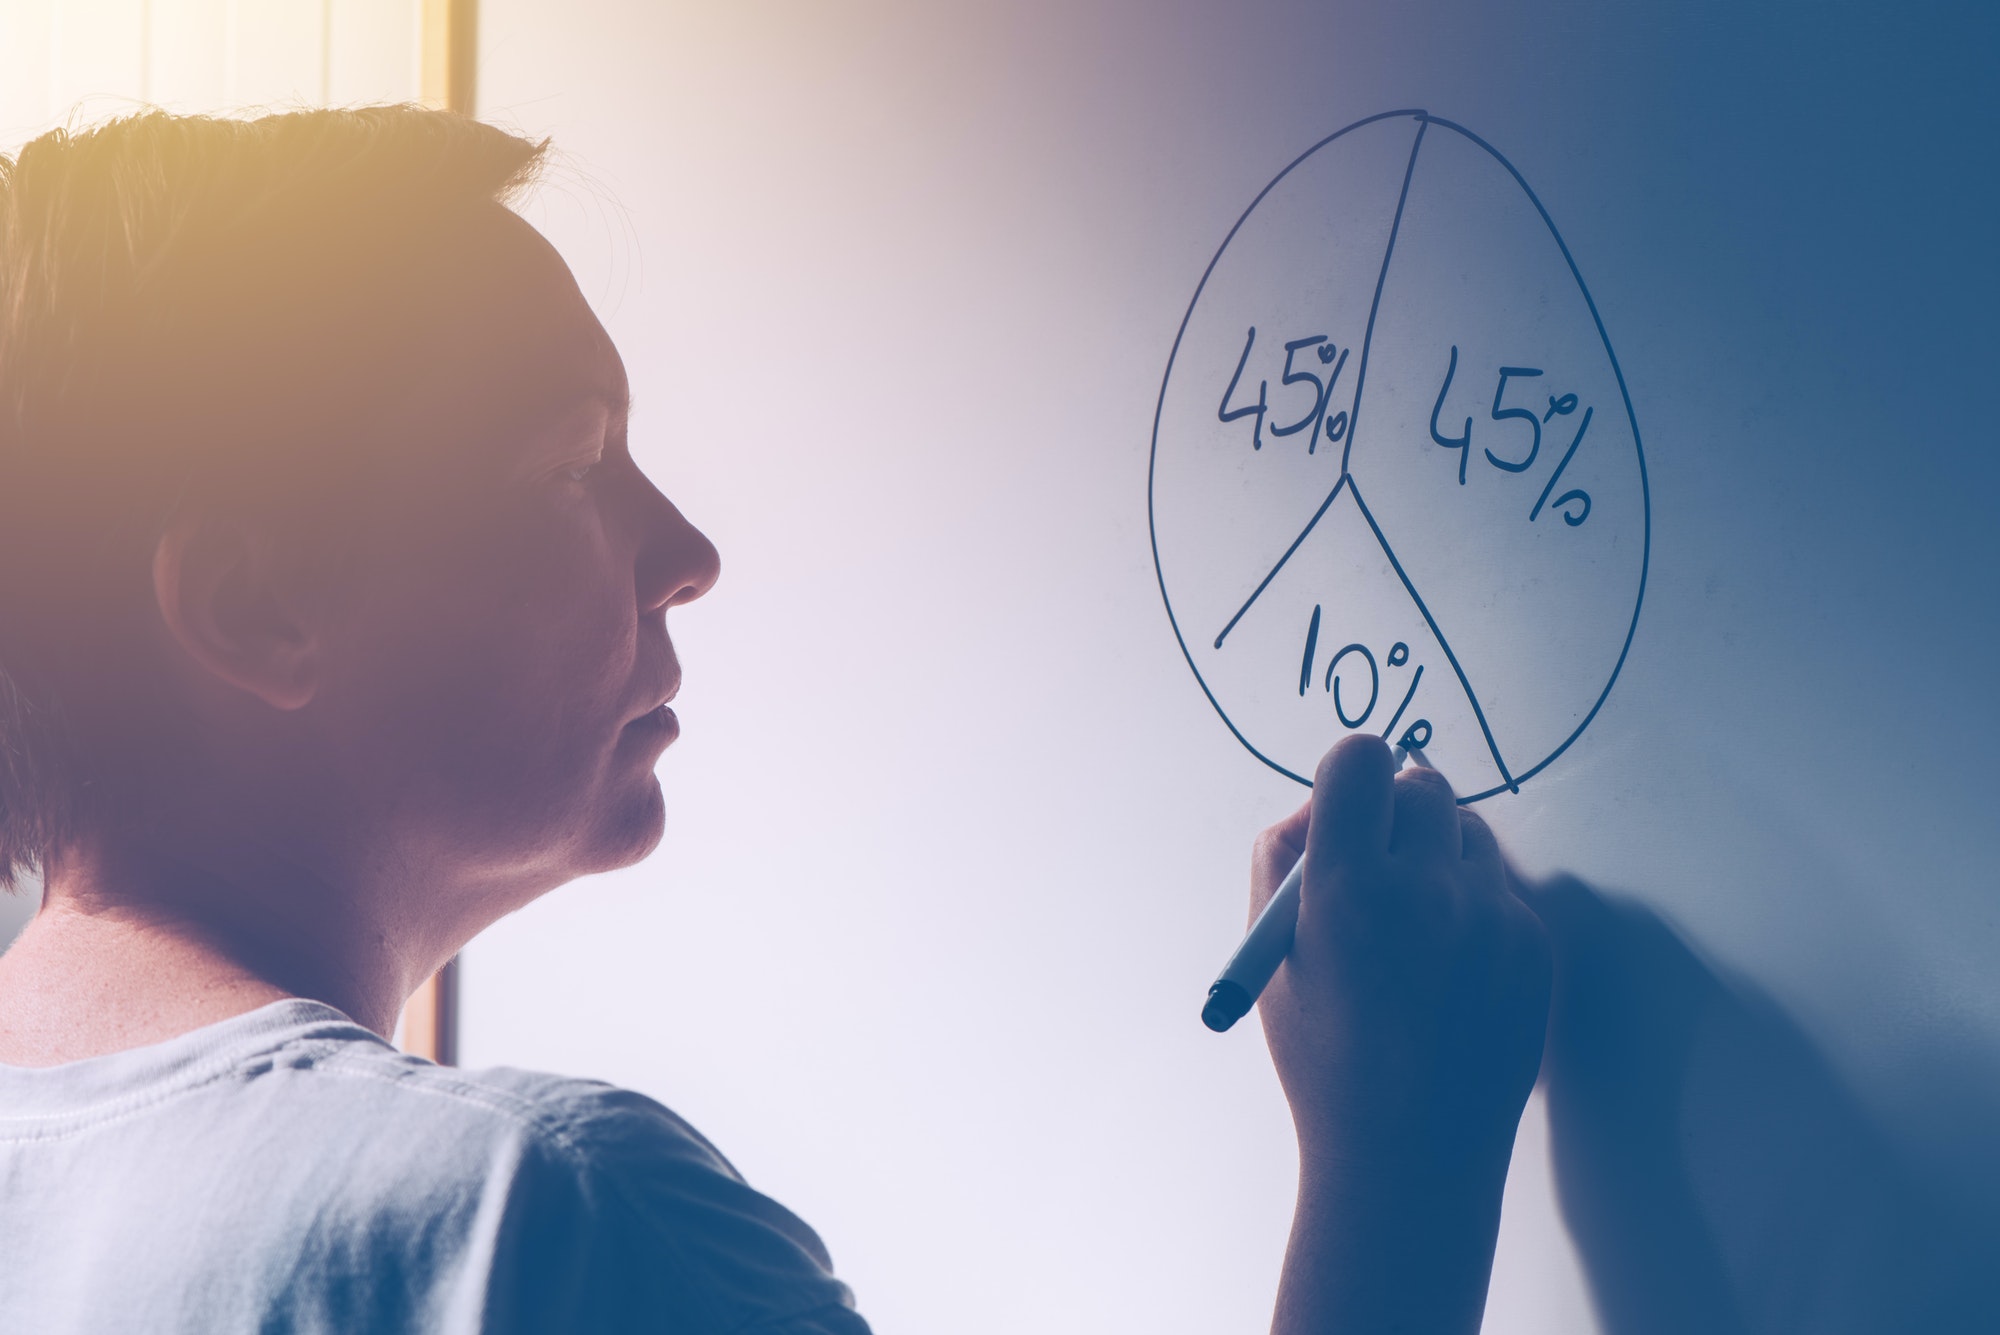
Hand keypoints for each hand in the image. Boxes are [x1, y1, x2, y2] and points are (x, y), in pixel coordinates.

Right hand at [1253, 733, 1550, 1175]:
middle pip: (1420, 785)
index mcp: (1346, 890)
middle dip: (1392, 813)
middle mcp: (1424, 892)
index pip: (1361, 760)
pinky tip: (1447, 970)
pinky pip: (1500, 887)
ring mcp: (1489, 918)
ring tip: (1411, 927)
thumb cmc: (1326, 1056)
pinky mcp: (1532, 946)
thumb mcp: (1271, 957)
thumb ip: (1281, 860)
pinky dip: (1473, 906)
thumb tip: (1322, 803)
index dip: (1348, 773)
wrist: (1411, 1154)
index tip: (1345, 801)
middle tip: (1374, 864)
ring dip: (1437, 855)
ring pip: (1468, 831)